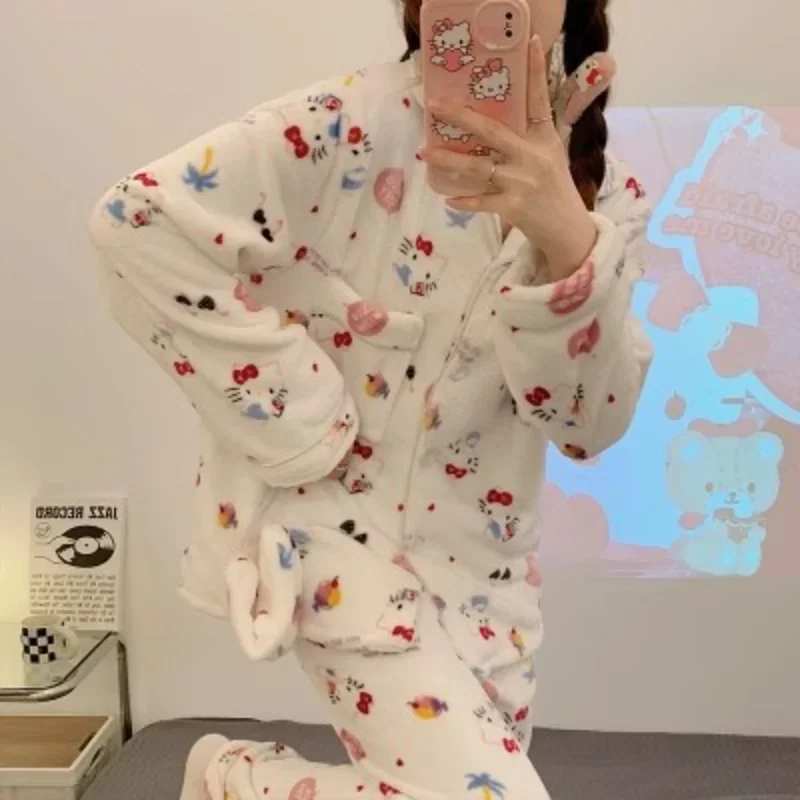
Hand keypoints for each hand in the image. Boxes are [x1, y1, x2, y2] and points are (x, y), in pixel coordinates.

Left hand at [421, 36, 598, 279]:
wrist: (567, 229)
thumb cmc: (554, 189)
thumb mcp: (550, 155)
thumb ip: (530, 135)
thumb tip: (496, 119)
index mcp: (544, 139)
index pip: (540, 100)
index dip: (536, 71)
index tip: (532, 42)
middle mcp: (532, 157)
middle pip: (492, 131)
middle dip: (461, 117)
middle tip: (436, 106)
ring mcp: (521, 183)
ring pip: (477, 167)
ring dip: (448, 160)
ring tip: (426, 152)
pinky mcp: (513, 207)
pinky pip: (480, 201)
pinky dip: (463, 200)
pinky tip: (447, 197)